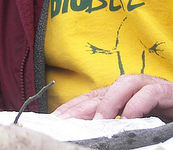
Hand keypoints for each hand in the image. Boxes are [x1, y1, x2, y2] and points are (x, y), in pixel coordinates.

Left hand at [53, 74, 172, 121]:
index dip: (72, 107)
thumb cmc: (160, 113)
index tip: (56, 119)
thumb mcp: (134, 120)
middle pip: (100, 93)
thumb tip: (91, 132)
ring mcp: (146, 86)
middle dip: (81, 107)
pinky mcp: (164, 91)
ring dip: (108, 103)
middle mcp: (128, 87)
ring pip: (122, 86)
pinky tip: (128, 118)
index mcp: (118, 94)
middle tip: (66, 121)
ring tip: (97, 121)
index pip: (90, 98)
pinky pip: (148, 95)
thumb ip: (115, 124)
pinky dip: (137, 105)